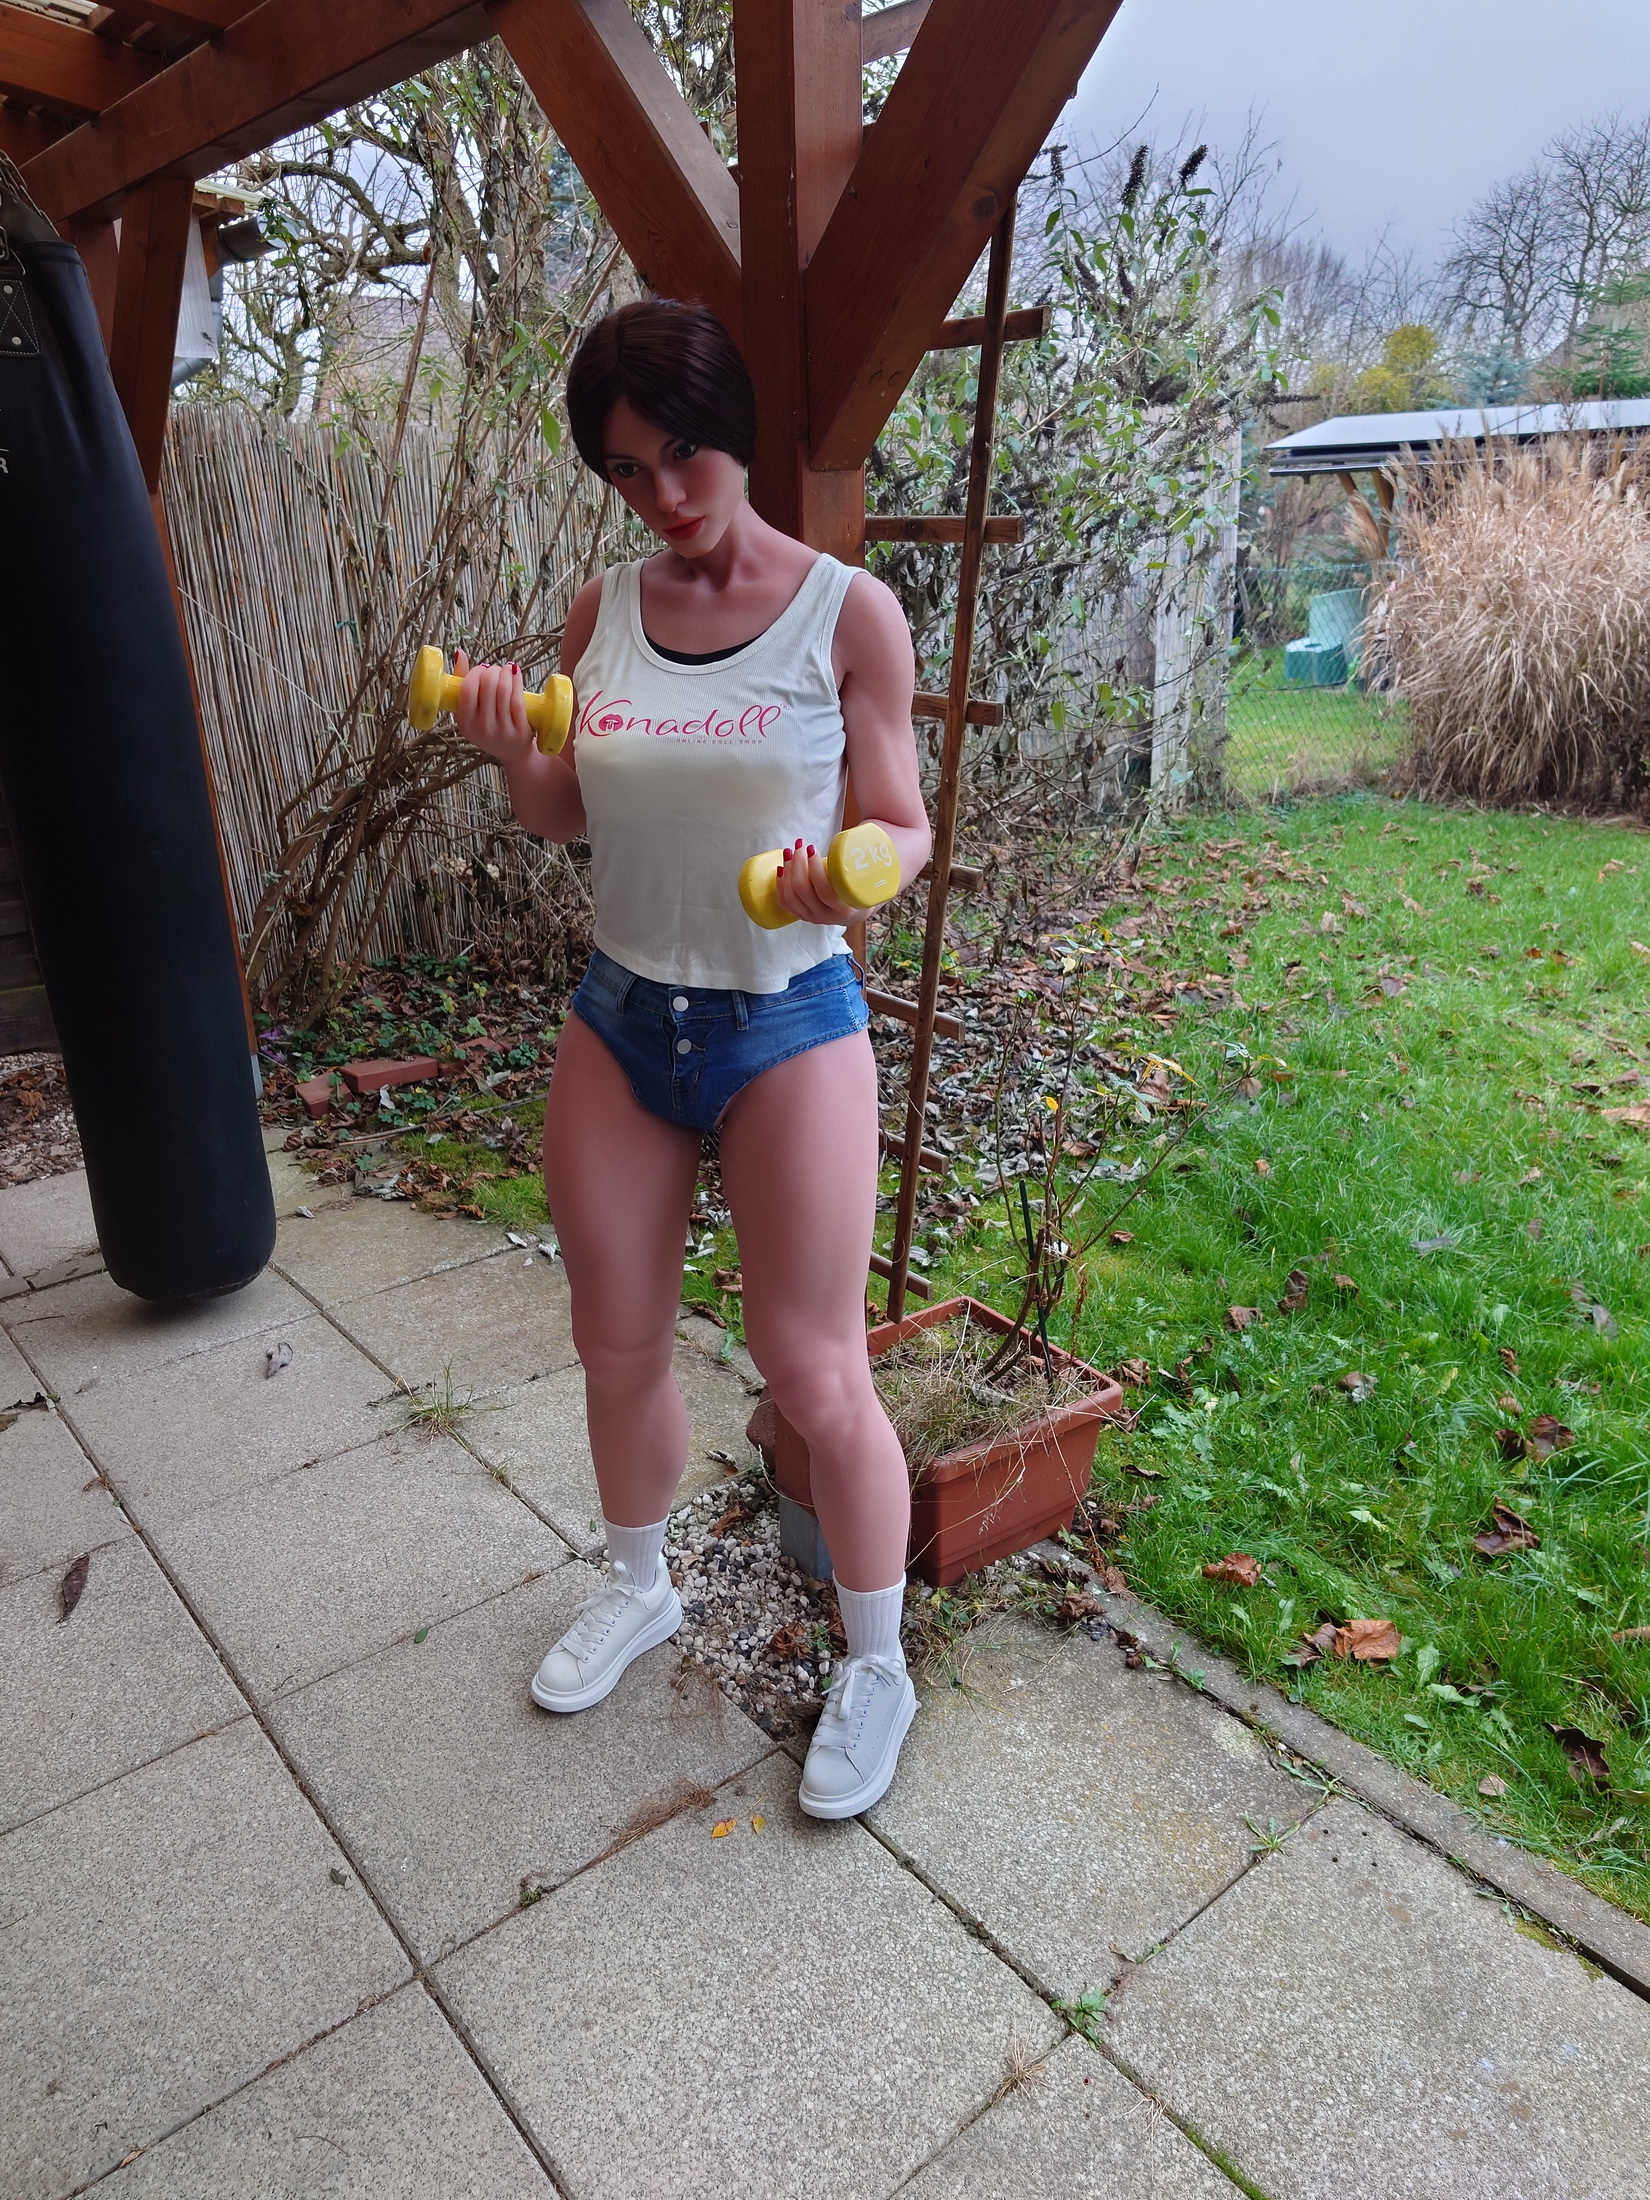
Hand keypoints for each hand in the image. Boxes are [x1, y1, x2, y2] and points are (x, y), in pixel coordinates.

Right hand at [452, 649, 533, 763]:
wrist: (513, 752)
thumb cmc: (489, 726)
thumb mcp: (471, 712)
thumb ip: (463, 684)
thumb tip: (460, 654)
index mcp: (466, 724)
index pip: (467, 689)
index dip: (475, 672)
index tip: (482, 668)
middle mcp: (482, 728)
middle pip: (487, 686)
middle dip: (492, 670)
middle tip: (496, 670)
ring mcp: (502, 730)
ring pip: (503, 690)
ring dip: (505, 672)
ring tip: (506, 669)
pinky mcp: (520, 730)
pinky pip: (517, 699)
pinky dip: (517, 680)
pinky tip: (515, 673)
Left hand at [772, 839, 855, 926]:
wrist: (857, 911)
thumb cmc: (862, 891)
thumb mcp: (867, 881)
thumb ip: (859, 863)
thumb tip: (857, 834)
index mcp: (843, 910)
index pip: (824, 890)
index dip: (814, 867)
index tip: (812, 848)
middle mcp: (825, 916)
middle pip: (803, 890)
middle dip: (797, 863)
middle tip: (800, 845)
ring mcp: (811, 918)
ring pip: (791, 896)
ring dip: (787, 870)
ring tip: (790, 852)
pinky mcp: (802, 915)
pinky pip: (785, 903)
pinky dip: (780, 885)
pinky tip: (781, 869)